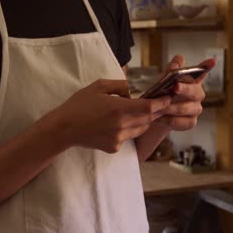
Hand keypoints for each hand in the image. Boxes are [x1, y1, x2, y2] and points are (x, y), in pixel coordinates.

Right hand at [47, 79, 170, 153]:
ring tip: (142, 111)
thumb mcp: (99, 86)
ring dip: (145, 120)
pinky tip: (120, 123)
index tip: (168, 96)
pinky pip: (129, 137)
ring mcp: (118, 138)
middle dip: (157, 110)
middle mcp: (121, 125)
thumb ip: (121, 85)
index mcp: (118, 108)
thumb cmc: (79, 105)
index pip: (149, 107)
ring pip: (141, 129)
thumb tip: (136, 88)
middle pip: (149, 119)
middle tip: (162, 102)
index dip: (162, 102)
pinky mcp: (114, 147)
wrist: (64, 128)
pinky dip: (130, 129)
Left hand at [155, 55, 215, 130]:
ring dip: (170, 107)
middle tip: (174, 87)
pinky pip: (180, 121)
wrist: (156, 116)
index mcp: (192, 82)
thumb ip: (170, 71)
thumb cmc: (162, 95)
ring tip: (158, 106)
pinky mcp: (190, 122)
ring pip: (184, 108)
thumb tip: (178, 59)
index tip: (212, 61)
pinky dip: (168, 120)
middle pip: (194, 91)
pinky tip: (159, 118)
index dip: (206, 67)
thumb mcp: (163, 82)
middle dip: (184, 89)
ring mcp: (195, 109)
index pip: (201, 73)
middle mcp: (197, 95)